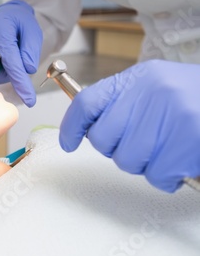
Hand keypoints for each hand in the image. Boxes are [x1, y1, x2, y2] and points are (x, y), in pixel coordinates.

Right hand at [0, 0, 42, 106]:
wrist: (6, 13)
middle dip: (10, 72)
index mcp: (1, 32)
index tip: (29, 99)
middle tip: (17, 58)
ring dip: (0, 68)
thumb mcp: (33, 33)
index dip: (20, 83)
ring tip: (5, 51)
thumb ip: (31, 52)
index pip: (12, 64)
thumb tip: (26, 69)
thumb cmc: (20, 22)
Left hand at [59, 60, 199, 192]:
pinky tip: (181, 161)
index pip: (87, 101)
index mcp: (138, 79)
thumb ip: (126, 104)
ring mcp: (169, 114)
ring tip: (166, 151)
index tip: (69, 142)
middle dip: (117, 149)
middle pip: (104, 138)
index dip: (72, 126)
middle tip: (142, 146)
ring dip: (145, 165)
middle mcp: (149, 92)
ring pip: (128, 160)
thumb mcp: (158, 89)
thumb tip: (93, 126)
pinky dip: (167, 176)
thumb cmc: (197, 99)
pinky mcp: (187, 138)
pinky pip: (157, 174)